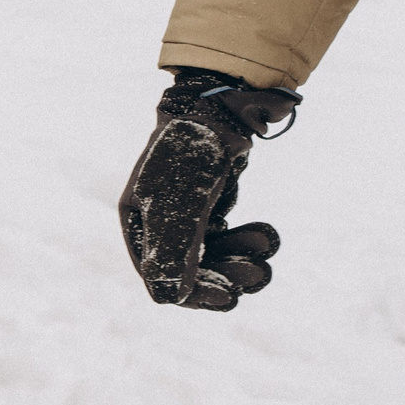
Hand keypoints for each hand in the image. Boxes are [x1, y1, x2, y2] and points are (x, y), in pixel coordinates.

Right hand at [119, 68, 299, 311]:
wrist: (223, 104)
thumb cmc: (195, 150)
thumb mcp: (183, 203)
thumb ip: (174, 252)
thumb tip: (169, 299)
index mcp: (137, 219)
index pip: (158, 274)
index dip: (192, 292)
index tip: (227, 297)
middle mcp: (155, 220)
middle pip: (188, 270)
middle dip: (224, 276)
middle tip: (258, 277)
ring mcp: (183, 213)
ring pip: (211, 257)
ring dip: (241, 261)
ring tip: (267, 254)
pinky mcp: (209, 205)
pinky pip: (227, 239)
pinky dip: (247, 241)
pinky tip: (266, 236)